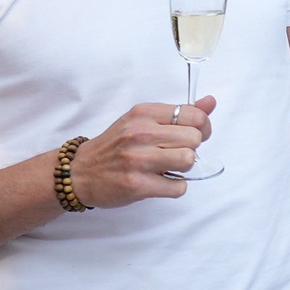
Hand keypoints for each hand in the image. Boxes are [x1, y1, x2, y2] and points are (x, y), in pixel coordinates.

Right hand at [68, 99, 215, 206]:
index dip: (202, 127)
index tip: (192, 135)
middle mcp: (140, 133)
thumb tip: (211, 102)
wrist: (79, 172)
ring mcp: (138, 160)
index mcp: (144, 113)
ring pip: (189, 161)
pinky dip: (174, 187)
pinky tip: (160, 182)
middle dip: (190, 148)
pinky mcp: (137, 185)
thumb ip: (178, 112)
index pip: (194, 116)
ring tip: (166, 167)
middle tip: (173, 153)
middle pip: (195, 139)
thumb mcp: (142, 120)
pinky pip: (178, 187)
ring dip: (183, 168)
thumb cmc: (116, 145)